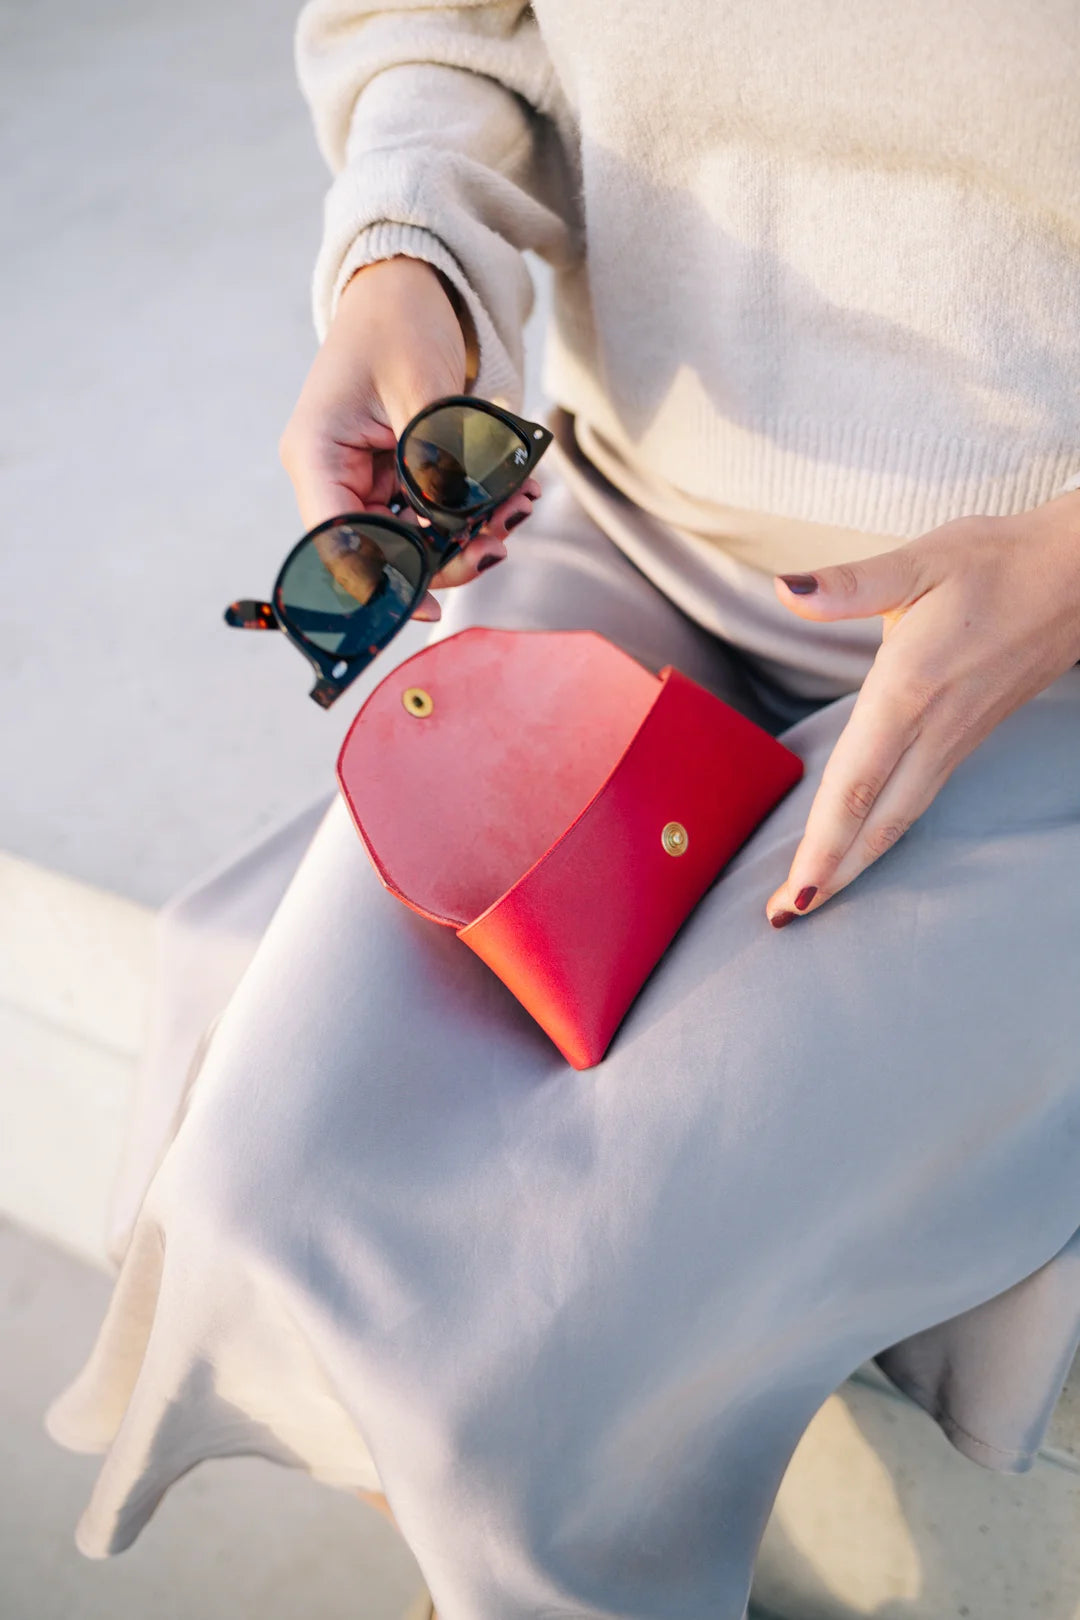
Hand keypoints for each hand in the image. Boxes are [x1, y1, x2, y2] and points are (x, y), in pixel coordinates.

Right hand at [279, 255, 539, 621]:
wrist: (408, 285)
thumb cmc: (400, 321)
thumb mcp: (425, 387)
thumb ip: (437, 458)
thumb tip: (455, 523)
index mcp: (316, 453)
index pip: (335, 542)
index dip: (376, 584)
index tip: (426, 607)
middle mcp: (333, 475)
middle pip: (381, 552)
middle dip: (445, 556)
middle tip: (500, 541)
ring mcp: (366, 479)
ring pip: (416, 539)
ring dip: (468, 534)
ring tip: (518, 503)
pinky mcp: (397, 477)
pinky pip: (435, 514)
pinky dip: (473, 511)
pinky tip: (512, 493)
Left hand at [764, 492, 1079, 925]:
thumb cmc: (998, 562)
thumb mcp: (921, 561)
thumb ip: (849, 585)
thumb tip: (786, 588)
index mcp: (908, 690)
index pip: (855, 785)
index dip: (822, 845)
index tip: (796, 895)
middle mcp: (933, 728)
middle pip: (876, 821)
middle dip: (830, 876)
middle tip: (783, 921)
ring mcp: (956, 739)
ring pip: (901, 819)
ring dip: (855, 863)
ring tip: (816, 898)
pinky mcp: (968, 737)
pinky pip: (919, 799)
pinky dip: (884, 833)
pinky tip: (864, 844)